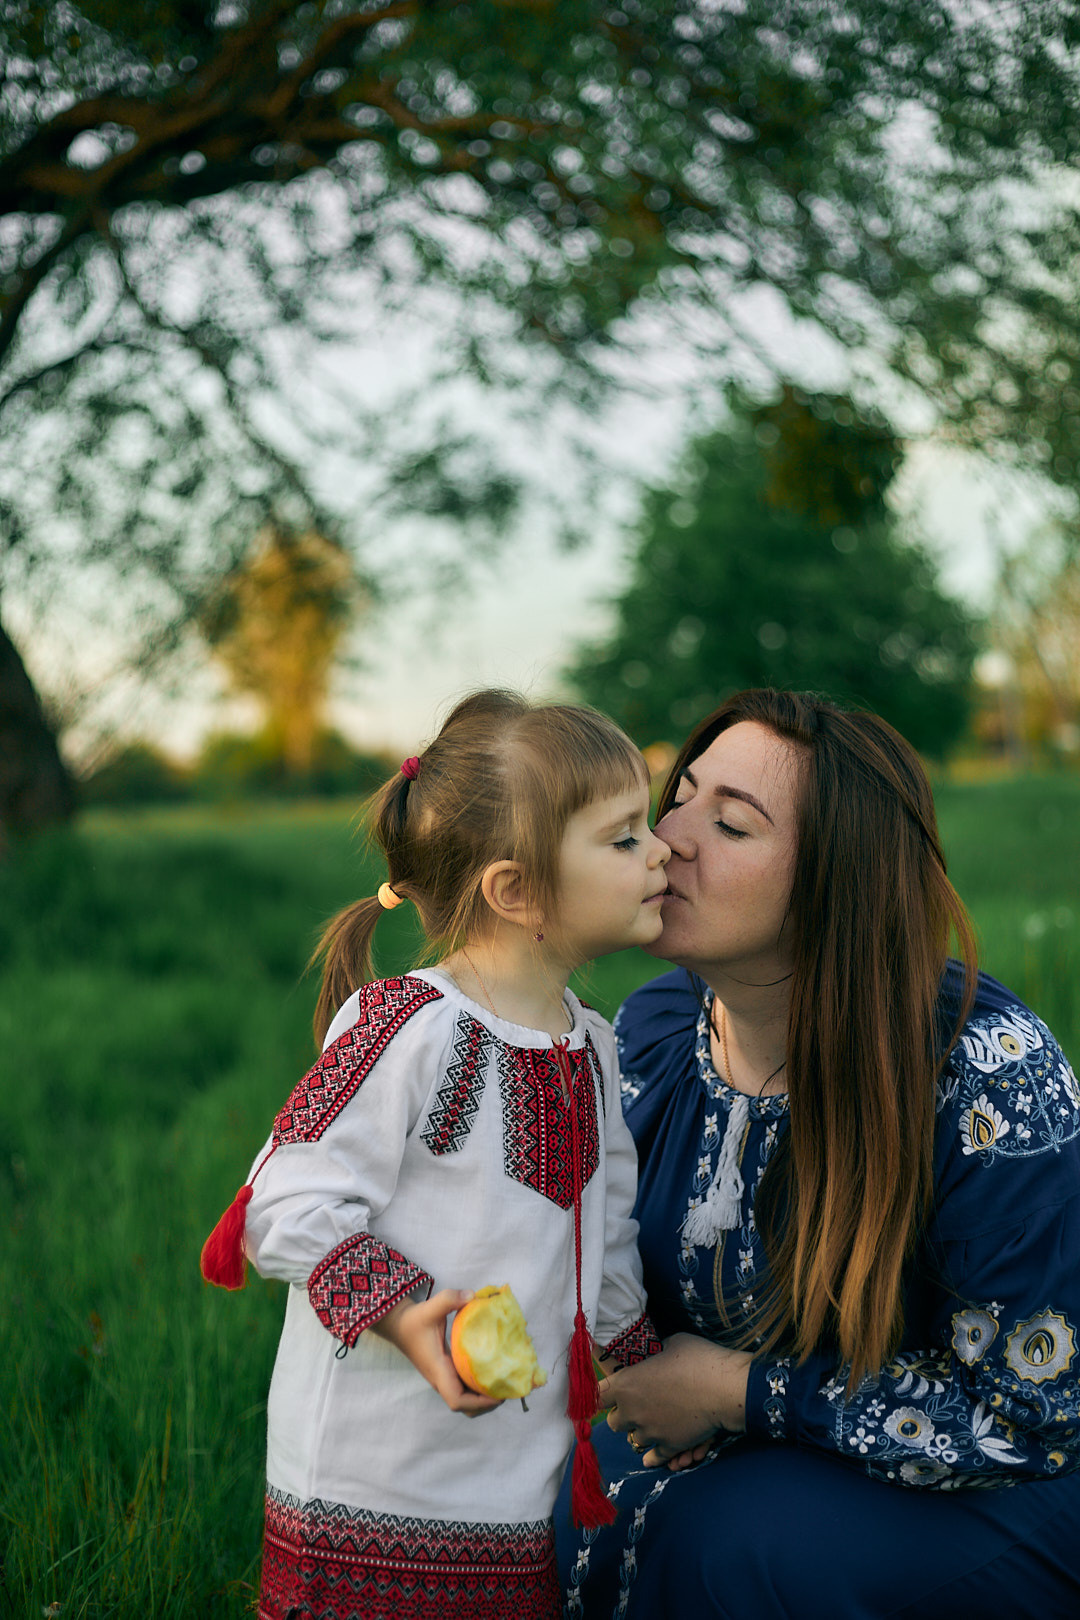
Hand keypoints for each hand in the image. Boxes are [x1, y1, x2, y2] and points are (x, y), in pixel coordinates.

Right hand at [372, 1290, 502, 1416]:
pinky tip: (491, 1373)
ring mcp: (442, 1378)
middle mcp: (441, 1379)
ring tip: (503, 1382)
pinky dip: (477, 1388)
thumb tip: (473, 1295)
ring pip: (464, 1400)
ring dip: (483, 1398)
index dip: (479, 1403)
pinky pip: (463, 1388)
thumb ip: (450, 1299)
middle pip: (465, 1407)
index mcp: (439, 1370)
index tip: (499, 1394)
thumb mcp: (431, 1307)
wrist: (398, 1325)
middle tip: (507, 1388)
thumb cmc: (414, 1320)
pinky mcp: (445, 1372)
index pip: (457, 1400)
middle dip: (486, 1404)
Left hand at [597, 1334, 751, 1466]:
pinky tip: (653, 1456)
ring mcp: (650, 1432)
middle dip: (623, 1415)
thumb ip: (656, 1354)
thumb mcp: (671, 1344)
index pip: (596, 1395)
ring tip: (653, 1425)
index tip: (606, 1394)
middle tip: (636, 1407)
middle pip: (614, 1423)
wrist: (724, 1389)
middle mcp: (632, 1411)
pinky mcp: (669, 1446)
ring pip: (633, 1440)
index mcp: (626, 1384)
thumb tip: (657, 1354)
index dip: (601, 1394)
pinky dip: (653, 1456)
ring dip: (641, 1432)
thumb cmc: (698, 1359)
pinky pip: (653, 1458)